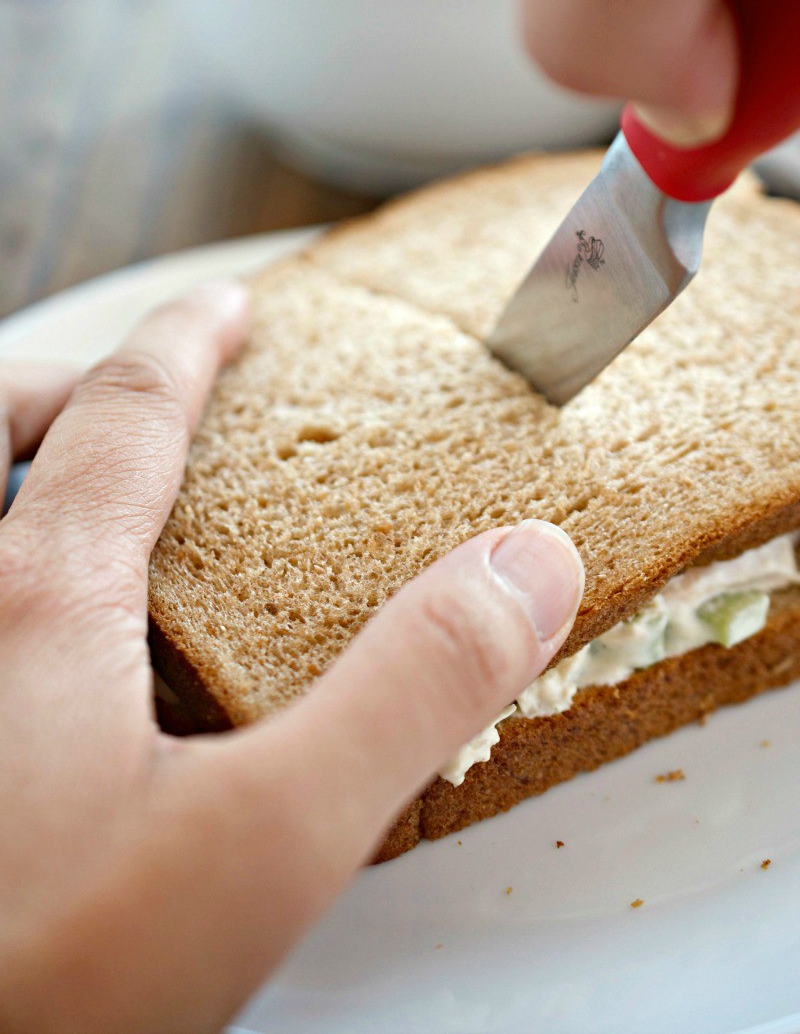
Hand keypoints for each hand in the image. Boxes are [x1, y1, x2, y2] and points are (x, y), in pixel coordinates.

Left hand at [0, 282, 583, 1033]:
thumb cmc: (56, 979)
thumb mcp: (272, 837)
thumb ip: (410, 691)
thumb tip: (528, 564)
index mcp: (38, 602)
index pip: (125, 418)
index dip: (190, 347)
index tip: (233, 311)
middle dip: (74, 386)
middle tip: (145, 397)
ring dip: (17, 463)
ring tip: (81, 488)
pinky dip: (7, 559)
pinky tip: (48, 653)